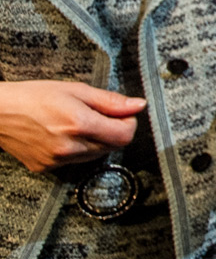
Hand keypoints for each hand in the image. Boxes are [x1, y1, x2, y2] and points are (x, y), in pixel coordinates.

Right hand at [0, 80, 146, 172]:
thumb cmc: (34, 96)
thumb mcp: (76, 90)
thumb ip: (110, 100)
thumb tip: (138, 105)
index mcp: (79, 124)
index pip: (125, 135)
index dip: (129, 122)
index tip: (123, 113)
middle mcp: (69, 147)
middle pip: (112, 146)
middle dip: (113, 130)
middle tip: (99, 114)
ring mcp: (57, 161)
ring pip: (95, 155)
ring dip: (97, 140)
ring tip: (78, 122)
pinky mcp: (46, 168)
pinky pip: (75, 160)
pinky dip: (78, 149)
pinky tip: (63, 134)